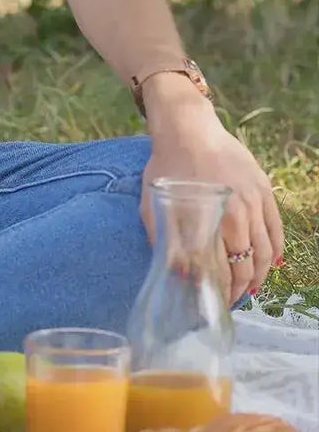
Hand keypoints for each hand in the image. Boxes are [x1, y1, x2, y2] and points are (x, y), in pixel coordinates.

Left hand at [141, 82, 284, 303]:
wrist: (187, 128)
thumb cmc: (166, 166)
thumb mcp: (154, 205)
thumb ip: (165, 241)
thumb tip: (179, 275)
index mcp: (212, 220)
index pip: (225, 270)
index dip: (223, 292)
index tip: (217, 302)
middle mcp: (239, 214)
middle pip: (248, 265)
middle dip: (242, 288)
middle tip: (233, 299)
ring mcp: (255, 202)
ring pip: (266, 251)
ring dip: (261, 274)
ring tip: (251, 288)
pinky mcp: (264, 190)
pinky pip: (276, 228)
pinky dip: (276, 250)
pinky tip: (271, 263)